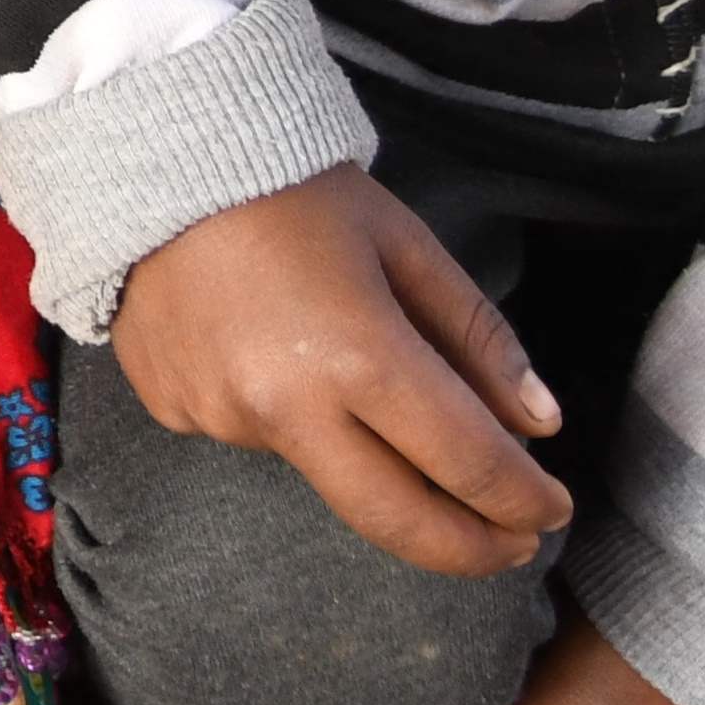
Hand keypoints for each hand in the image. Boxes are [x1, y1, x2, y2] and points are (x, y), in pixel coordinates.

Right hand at [111, 167, 576, 577]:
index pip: (467, 462)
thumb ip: (478, 339)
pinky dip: (284, 419)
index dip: (524, 499)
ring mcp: (220, 416)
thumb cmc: (296, 192)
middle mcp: (284, 404)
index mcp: (357, 354)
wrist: (151, 158)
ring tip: (351, 378)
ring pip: (322, 473)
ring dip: (366, 457)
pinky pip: (252, 438)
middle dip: (469, 546)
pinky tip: (270, 353)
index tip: (553, 510)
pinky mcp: (173, 413)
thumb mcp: (405, 245)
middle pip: (397, 520)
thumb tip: (538, 425)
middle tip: (510, 546)